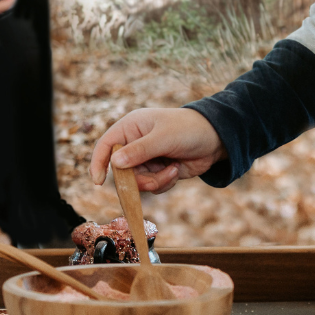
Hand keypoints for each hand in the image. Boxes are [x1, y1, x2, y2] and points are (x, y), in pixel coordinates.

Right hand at [90, 108, 227, 192]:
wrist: (216, 139)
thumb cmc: (189, 129)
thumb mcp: (163, 138)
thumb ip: (139, 151)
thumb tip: (114, 163)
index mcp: (130, 128)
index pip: (106, 145)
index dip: (98, 162)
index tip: (98, 181)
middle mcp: (135, 143)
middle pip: (121, 171)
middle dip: (138, 179)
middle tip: (154, 178)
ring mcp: (146, 159)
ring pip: (137, 182)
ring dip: (155, 181)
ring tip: (172, 170)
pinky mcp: (157, 171)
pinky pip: (152, 186)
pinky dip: (164, 183)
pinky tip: (176, 170)